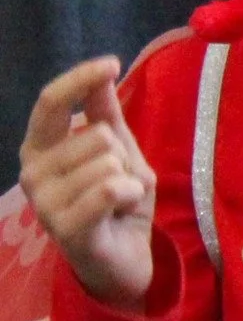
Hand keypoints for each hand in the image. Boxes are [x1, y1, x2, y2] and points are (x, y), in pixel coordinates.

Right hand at [19, 58, 155, 311]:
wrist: (125, 256)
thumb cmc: (117, 200)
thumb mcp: (120, 150)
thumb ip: (106, 114)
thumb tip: (103, 70)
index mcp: (40, 148)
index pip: (51, 102)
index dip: (80, 79)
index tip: (109, 63)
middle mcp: (32, 172)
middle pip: (97, 135)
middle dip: (123, 158)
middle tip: (117, 183)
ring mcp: (43, 202)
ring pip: (108, 161)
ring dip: (129, 180)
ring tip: (117, 201)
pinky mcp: (64, 227)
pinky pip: (111, 188)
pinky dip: (131, 196)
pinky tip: (121, 212)